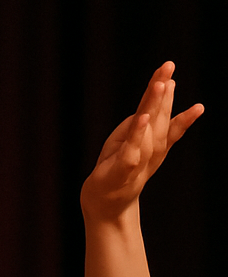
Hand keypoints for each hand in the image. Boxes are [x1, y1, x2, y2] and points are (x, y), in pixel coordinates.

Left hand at [80, 61, 203, 221]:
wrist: (105, 208)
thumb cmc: (116, 174)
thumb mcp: (127, 146)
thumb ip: (138, 127)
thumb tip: (150, 107)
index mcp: (153, 144)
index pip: (163, 115)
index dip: (167, 96)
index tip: (170, 74)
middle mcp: (150, 151)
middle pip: (159, 117)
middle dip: (163, 93)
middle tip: (168, 67)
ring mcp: (137, 160)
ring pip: (148, 130)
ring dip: (154, 106)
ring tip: (160, 84)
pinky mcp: (122, 170)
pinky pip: (132, 150)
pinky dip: (138, 134)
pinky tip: (143, 118)